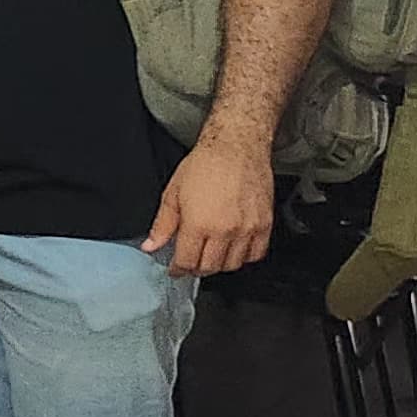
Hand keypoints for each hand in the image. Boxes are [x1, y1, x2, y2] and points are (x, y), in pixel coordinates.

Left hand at [143, 128, 274, 276]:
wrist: (237, 147)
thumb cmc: (205, 165)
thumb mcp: (172, 193)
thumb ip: (162, 224)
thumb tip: (151, 246)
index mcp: (198, 224)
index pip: (187, 262)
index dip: (178, 269)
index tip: (175, 269)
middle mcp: (224, 230)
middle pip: (209, 267)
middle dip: (196, 269)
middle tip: (191, 263)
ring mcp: (247, 229)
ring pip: (233, 264)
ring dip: (219, 265)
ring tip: (210, 255)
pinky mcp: (264, 224)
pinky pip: (256, 254)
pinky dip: (244, 257)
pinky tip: (234, 249)